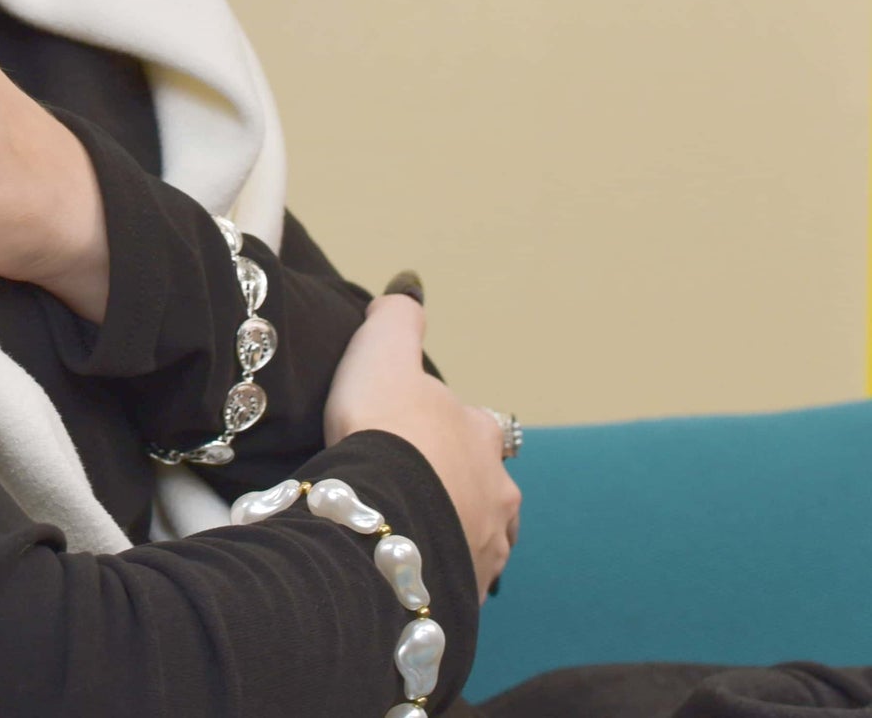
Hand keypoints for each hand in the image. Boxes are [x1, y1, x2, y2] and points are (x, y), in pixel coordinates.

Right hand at [323, 293, 521, 600]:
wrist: (380, 509)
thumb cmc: (384, 425)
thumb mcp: (384, 348)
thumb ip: (398, 316)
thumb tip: (410, 286)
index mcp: (479, 433)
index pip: (479, 424)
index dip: (451, 424)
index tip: (421, 428)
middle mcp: (495, 490)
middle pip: (488, 485)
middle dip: (462, 484)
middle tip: (418, 484)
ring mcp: (485, 545)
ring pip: (480, 534)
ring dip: (457, 529)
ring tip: (418, 529)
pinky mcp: (465, 589)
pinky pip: (458, 578)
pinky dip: (441, 570)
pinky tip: (416, 567)